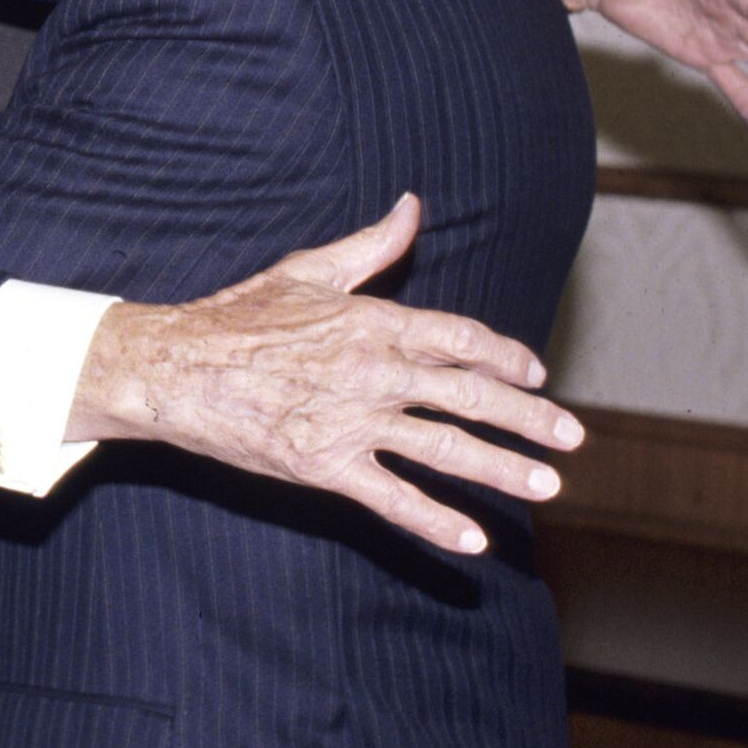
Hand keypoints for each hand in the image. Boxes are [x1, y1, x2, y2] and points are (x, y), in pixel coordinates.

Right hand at [67, 195, 583, 555]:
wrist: (178, 367)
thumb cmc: (240, 315)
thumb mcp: (308, 270)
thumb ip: (371, 246)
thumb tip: (413, 206)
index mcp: (372, 319)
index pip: (461, 337)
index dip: (506, 355)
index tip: (536, 374)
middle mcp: (372, 370)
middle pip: (469, 394)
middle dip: (528, 417)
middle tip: (570, 437)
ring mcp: (351, 420)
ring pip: (444, 448)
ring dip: (501, 469)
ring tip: (545, 486)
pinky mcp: (324, 465)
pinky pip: (392, 498)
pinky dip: (435, 521)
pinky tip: (473, 540)